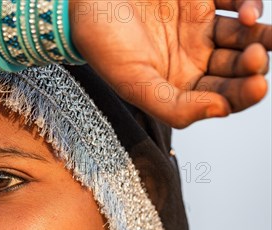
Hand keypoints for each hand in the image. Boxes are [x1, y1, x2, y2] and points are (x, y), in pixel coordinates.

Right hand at [72, 0, 270, 127]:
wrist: (84, 1)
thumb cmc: (101, 43)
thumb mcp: (132, 83)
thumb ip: (173, 106)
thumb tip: (220, 111)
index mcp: (178, 87)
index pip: (222, 98)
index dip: (244, 94)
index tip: (257, 85)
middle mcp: (194, 60)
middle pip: (239, 68)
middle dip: (253, 65)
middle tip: (254, 57)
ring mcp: (200, 28)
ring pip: (245, 35)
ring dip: (259, 36)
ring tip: (253, 28)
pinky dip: (249, 3)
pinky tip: (247, 11)